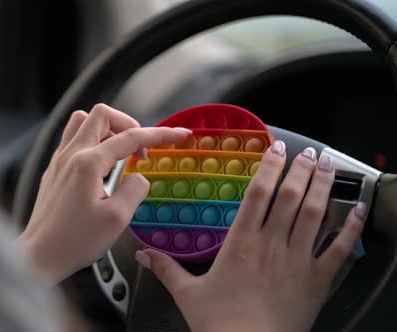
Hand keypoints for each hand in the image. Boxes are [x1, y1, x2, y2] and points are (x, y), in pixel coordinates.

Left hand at [18, 103, 191, 284]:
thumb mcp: (116, 219)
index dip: (159, 134)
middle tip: (141, 148)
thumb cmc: (74, 241)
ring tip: (121, 153)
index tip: (178, 134)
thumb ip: (134, 190)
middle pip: (101, 115)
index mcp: (88, 163)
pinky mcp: (54, 171)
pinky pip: (74, 140)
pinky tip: (102, 166)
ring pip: (83, 123)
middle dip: (128, 124)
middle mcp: (71, 155)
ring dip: (107, 130)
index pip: (130, 137)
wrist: (40, 256)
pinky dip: (93, 143)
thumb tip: (139, 177)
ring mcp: (59, 161)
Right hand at [136, 141, 365, 331]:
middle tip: (307, 152)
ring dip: (322, 186)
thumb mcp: (187, 294)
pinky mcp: (318, 280)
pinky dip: (351, 227)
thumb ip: (166, 269)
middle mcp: (272, 245)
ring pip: (315, 215)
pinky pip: (339, 249)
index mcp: (241, 243)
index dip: (269, 167)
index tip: (276, 149)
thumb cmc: (219, 323)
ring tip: (327, 166)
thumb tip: (143, 255)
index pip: (258, 194)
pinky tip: (357, 209)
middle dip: (300, 170)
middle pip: (290, 197)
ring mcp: (298, 261)